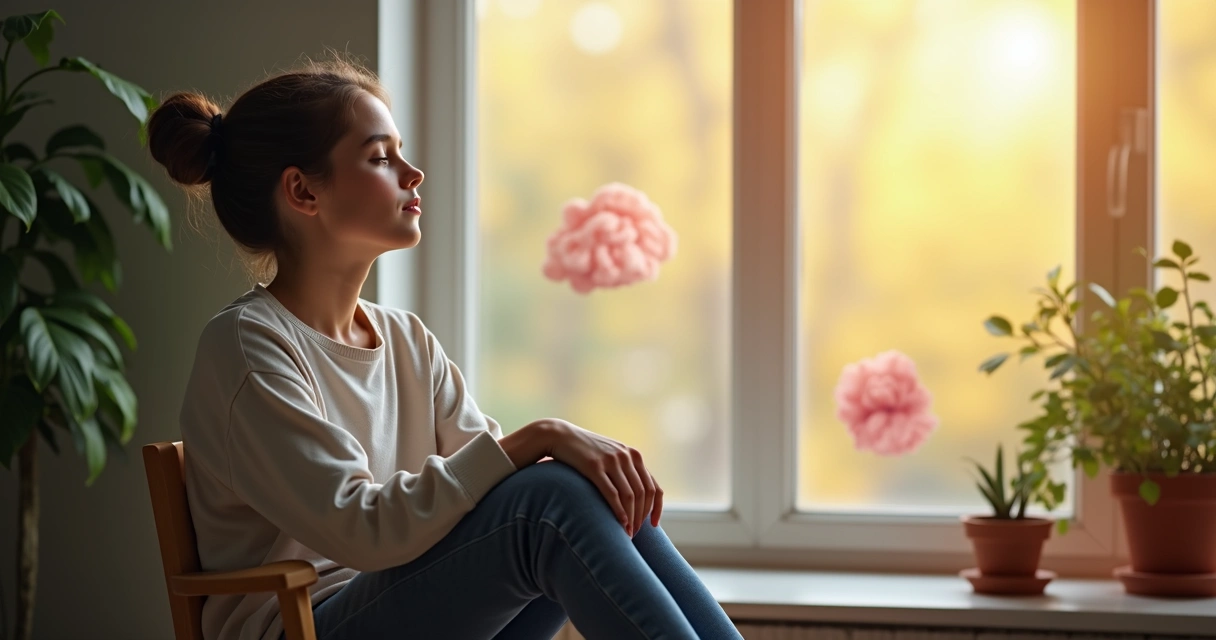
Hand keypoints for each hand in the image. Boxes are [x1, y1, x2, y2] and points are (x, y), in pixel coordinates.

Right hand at [543, 418, 662, 536]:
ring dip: (631, 518)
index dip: (656, 508)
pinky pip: (612, 493)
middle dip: (641, 517)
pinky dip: (619, 511)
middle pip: (643, 494)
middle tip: (634, 533)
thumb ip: (625, 471)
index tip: (654, 525)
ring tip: (626, 534)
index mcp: (634, 456)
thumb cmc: (585, 451)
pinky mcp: (594, 466)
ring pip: (630, 496)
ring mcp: (611, 460)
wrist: (560, 435)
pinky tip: (620, 524)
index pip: (653, 487)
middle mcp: (626, 456)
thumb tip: (635, 498)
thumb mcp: (610, 456)